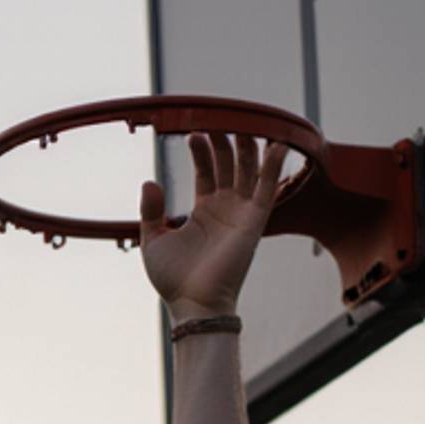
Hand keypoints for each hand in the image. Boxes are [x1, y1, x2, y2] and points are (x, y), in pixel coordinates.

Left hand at [140, 132, 291, 318]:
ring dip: (246, 146)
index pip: (206, 171)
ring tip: (241, 122)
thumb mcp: (153, 240)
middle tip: (214, 120)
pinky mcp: (254, 221)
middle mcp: (225, 209)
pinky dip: (272, 165)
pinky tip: (275, 143)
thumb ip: (151, 211)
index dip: (201, 151)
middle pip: (228, 165)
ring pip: (248, 170)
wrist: (193, 304)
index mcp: (203, 212)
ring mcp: (241, 213)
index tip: (192, 133)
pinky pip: (267, 188)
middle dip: (223, 142)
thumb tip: (149, 181)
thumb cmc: (174, 280)